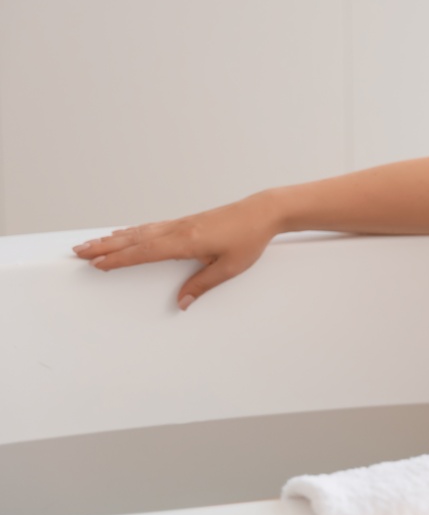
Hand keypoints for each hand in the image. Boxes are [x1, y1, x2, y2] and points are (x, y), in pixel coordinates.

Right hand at [72, 192, 281, 309]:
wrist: (263, 212)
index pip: (144, 252)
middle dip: (105, 247)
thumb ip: (202, 285)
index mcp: (186, 242)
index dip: (119, 259)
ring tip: (93, 244)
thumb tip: (180, 303)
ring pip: (140, 232)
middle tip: (79, 252)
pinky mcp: (187, 221)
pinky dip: (133, 231)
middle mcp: (179, 230)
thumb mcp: (229, 267)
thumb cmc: (249, 239)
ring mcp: (181, 223)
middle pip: (134, 239)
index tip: (96, 264)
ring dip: (114, 238)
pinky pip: (152, 227)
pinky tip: (125, 233)